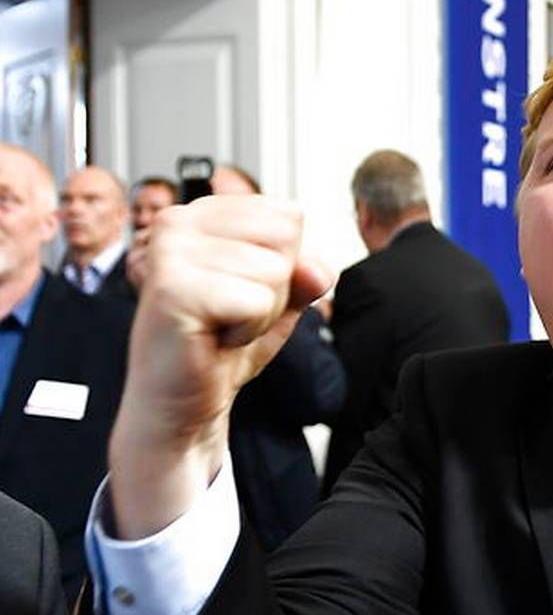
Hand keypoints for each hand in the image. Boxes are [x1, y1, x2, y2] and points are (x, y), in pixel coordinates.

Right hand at [109, 195, 332, 537]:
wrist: (181, 401)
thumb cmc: (221, 345)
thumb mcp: (279, 300)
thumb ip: (306, 275)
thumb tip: (319, 269)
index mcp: (203, 213)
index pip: (289, 214)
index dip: (285, 263)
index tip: (243, 289)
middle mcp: (179, 222)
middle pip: (286, 237)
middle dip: (276, 287)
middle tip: (233, 311)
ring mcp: (171, 252)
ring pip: (274, 272)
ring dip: (261, 312)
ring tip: (222, 325)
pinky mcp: (174, 289)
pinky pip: (257, 301)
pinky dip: (249, 330)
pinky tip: (215, 337)